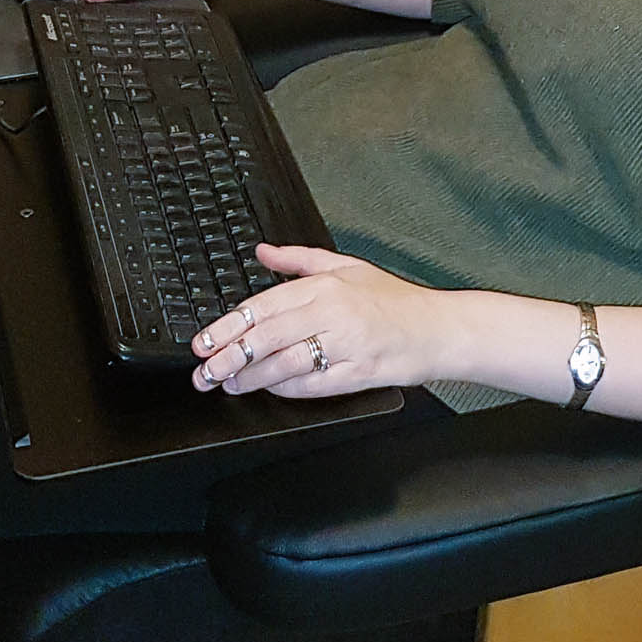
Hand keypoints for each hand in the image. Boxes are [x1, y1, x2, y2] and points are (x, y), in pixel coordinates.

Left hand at [190, 245, 447, 396]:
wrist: (438, 329)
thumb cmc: (394, 300)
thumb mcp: (347, 266)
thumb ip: (299, 259)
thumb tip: (261, 252)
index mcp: (326, 285)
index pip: (264, 305)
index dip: (227, 325)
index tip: (203, 340)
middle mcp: (334, 312)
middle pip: (266, 336)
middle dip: (228, 356)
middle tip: (203, 370)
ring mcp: (346, 344)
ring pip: (284, 363)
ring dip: (250, 377)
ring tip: (227, 383)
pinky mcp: (358, 373)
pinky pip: (312, 385)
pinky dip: (285, 389)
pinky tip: (267, 389)